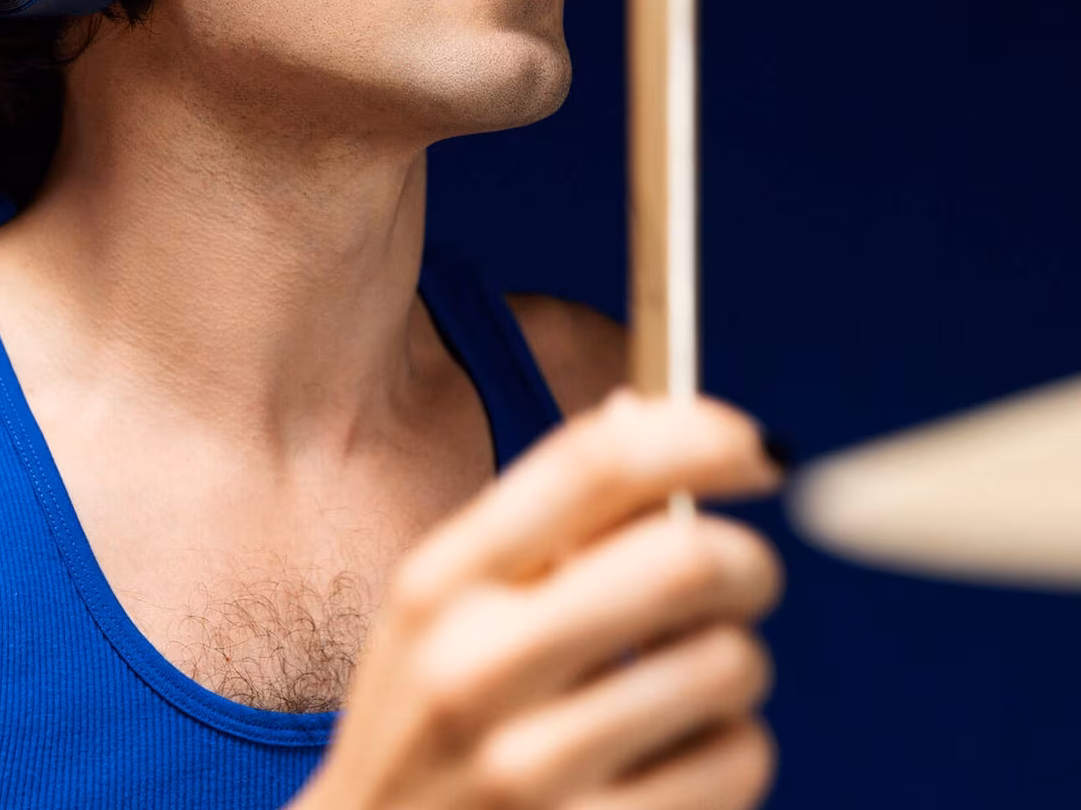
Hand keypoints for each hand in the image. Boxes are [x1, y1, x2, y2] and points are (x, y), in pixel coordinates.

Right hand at [297, 388, 785, 809]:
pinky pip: (737, 763)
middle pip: (685, 557)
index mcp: (441, 581)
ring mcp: (535, 769)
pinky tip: (672, 757)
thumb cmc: (426, 719)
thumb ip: (540, 519)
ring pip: (729, 664)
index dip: (697, 437)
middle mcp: (479, 666)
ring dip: (734, 663)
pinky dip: (730, 749)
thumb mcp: (445, 605)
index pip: (591, 465)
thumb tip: (648, 413)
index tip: (756, 447)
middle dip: (745, 558)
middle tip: (743, 571)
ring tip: (685, 681)